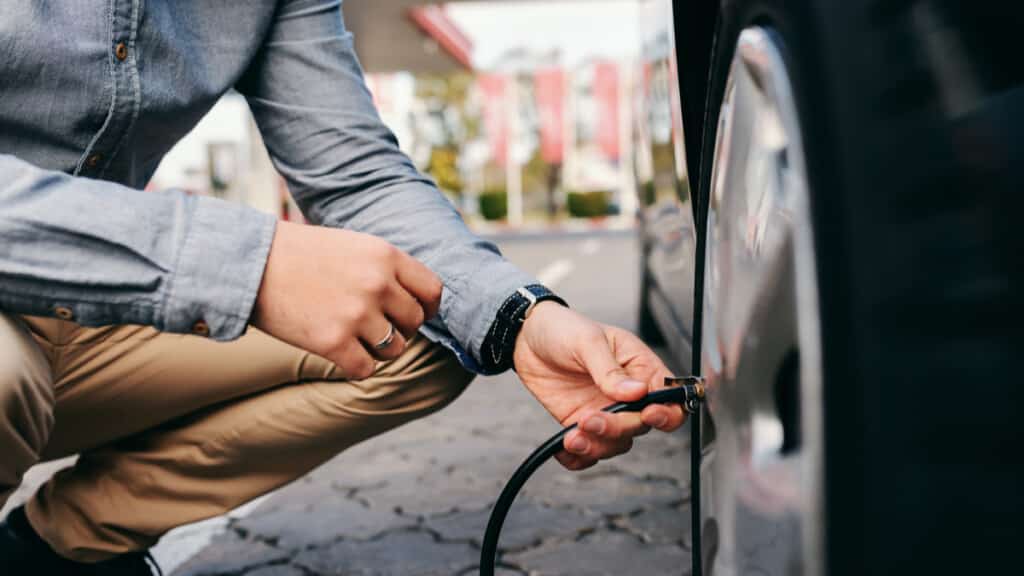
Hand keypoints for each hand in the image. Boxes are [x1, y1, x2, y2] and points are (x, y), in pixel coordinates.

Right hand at [253, 221, 441, 378]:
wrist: (250, 264)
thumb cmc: (301, 254)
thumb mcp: (353, 245)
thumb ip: (386, 268)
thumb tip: (417, 300)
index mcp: (385, 255)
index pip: (432, 291)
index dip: (426, 307)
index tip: (412, 313)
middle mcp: (377, 284)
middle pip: (414, 323)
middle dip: (398, 328)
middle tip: (373, 325)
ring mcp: (356, 314)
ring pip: (394, 349)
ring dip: (378, 349)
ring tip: (354, 337)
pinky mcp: (333, 342)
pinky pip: (366, 369)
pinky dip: (356, 366)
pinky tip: (339, 353)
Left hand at [513, 302, 685, 470]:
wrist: (527, 337)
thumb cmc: (564, 328)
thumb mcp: (588, 341)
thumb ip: (610, 370)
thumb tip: (636, 392)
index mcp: (640, 368)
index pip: (669, 399)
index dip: (666, 413)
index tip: (646, 415)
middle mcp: (628, 395)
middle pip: (640, 426)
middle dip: (617, 428)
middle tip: (589, 419)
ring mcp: (606, 411)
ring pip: (616, 443)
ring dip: (596, 446)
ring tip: (572, 436)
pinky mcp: (582, 423)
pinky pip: (589, 451)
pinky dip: (579, 458)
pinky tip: (564, 450)